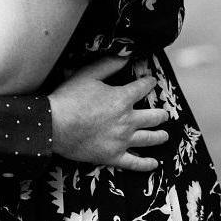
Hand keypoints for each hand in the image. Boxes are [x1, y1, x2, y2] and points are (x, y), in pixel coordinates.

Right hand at [48, 56, 168, 171]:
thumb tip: (126, 55)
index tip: (151, 81)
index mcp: (122, 99)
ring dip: (159, 136)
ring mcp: (122, 140)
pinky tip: (153, 163)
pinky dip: (146, 164)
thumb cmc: (70, 97)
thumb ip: (109, 65)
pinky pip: (135, 163)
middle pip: (153, 117)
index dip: (149, 83)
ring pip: (149, 139)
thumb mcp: (88, 74)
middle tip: (164, 114)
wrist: (55, 125)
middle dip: (161, 114)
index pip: (142, 88)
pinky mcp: (113, 156)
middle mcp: (127, 120)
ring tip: (164, 135)